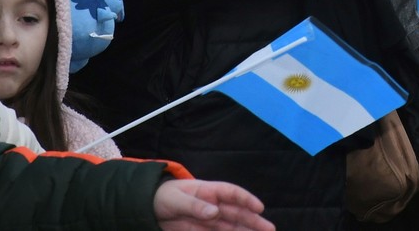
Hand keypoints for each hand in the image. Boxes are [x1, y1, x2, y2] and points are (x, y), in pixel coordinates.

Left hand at [153, 178, 272, 230]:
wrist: (148, 207)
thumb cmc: (163, 197)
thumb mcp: (176, 200)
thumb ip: (194, 206)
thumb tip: (215, 212)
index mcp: (208, 191)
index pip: (231, 193)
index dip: (246, 199)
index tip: (259, 208)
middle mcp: (213, 205)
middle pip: (237, 212)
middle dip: (253, 220)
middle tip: (270, 228)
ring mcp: (209, 219)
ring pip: (232, 225)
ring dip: (246, 230)